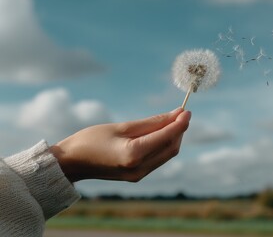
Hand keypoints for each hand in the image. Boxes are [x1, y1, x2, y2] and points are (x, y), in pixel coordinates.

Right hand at [50, 108, 190, 182]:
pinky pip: (157, 159)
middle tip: (181, 113)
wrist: (71, 163)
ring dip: (173, 137)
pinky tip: (161, 133)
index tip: (187, 110)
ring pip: (166, 154)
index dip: (180, 123)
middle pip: (171, 148)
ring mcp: (139, 175)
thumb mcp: (121, 127)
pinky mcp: (137, 176)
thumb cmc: (91, 139)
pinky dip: (163, 145)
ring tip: (173, 120)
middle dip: (179, 130)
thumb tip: (175, 115)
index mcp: (134, 155)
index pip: (167, 138)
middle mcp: (139, 169)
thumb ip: (151, 123)